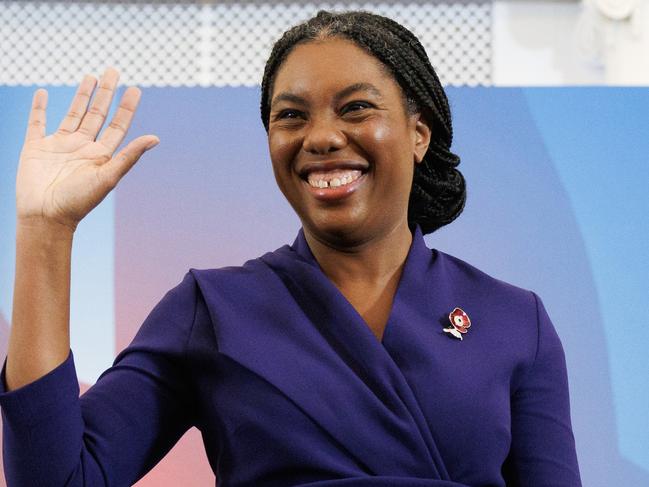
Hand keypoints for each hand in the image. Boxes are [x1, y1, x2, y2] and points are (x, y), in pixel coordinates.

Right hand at [16, 67, 158, 232]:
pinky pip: (37, 123)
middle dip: (106, 93)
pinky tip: (42, 93)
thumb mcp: (108, 177)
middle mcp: (82, 147)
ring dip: (81, 95)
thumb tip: (156, 138)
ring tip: (90, 77)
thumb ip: (129, 156)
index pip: (117, 125)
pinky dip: (39, 108)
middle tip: (113, 71)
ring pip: (72, 114)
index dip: (126, 108)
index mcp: (101, 155)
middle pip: (97, 113)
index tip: (136, 89)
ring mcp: (59, 146)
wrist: (45, 217)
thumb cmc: (78, 202)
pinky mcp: (35, 148)